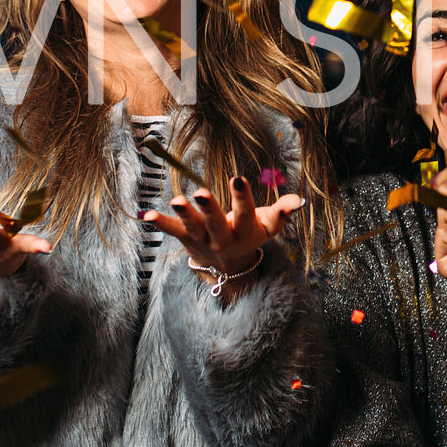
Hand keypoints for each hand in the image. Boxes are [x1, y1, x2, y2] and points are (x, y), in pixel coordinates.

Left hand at [147, 175, 303, 294]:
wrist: (230, 267)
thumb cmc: (250, 234)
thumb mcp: (268, 226)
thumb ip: (283, 212)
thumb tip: (299, 200)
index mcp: (244, 231)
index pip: (244, 213)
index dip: (242, 198)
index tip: (237, 179)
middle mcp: (222, 237)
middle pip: (215, 223)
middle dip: (208, 208)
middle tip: (200, 192)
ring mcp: (203, 240)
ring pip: (192, 227)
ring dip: (183, 214)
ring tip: (176, 200)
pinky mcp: (187, 239)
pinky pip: (173, 231)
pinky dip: (160, 224)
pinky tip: (148, 215)